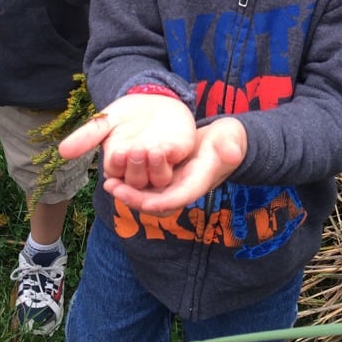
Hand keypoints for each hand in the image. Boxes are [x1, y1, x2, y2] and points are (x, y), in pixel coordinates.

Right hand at [59, 94, 196, 190]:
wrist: (154, 98)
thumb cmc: (128, 113)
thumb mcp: (106, 120)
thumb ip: (87, 135)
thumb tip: (61, 152)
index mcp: (118, 164)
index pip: (115, 173)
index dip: (115, 166)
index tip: (116, 154)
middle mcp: (138, 170)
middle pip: (135, 180)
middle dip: (133, 168)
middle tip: (131, 150)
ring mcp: (159, 165)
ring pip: (155, 179)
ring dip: (151, 168)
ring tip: (147, 151)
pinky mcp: (176, 155)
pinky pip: (172, 166)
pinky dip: (167, 160)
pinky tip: (162, 148)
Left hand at [103, 117, 246, 214]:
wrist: (223, 141)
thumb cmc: (228, 140)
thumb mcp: (231, 140)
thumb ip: (232, 146)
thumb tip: (232, 153)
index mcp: (198, 183)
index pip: (178, 198)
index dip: (160, 201)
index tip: (143, 201)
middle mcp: (183, 188)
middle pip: (156, 202)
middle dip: (135, 199)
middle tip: (114, 188)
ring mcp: (173, 184)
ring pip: (147, 196)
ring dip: (128, 192)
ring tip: (109, 182)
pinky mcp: (165, 177)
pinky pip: (144, 185)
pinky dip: (129, 182)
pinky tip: (113, 173)